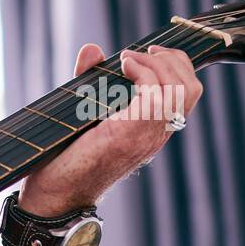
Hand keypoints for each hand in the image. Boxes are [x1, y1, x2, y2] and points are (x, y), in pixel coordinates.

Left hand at [20, 43, 203, 214]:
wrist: (53, 196)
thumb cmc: (63, 159)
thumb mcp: (83, 111)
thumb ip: (90, 80)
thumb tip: (92, 49)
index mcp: (152, 132)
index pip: (188, 94)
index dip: (178, 65)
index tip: (151, 51)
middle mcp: (156, 136)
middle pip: (191, 89)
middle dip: (172, 59)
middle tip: (141, 52)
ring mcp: (146, 136)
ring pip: (180, 89)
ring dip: (156, 64)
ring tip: (128, 59)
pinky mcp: (129, 133)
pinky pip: (155, 95)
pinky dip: (142, 72)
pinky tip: (122, 67)